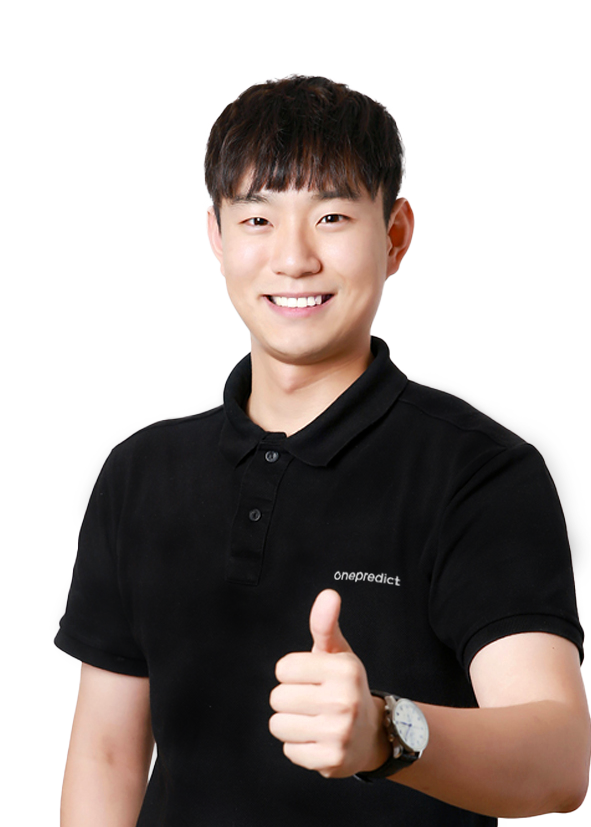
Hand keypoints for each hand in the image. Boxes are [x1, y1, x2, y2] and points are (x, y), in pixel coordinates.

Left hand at [269, 589, 390, 777]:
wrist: (373, 734)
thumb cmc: (345, 687)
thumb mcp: (337, 652)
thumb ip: (325, 623)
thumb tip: (328, 594)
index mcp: (344, 669)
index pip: (283, 668)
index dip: (292, 673)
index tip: (310, 678)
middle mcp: (344, 700)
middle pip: (277, 698)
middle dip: (289, 699)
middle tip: (312, 701)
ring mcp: (339, 733)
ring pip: (278, 725)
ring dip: (290, 723)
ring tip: (313, 720)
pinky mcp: (331, 760)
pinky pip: (288, 750)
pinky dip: (298, 746)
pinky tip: (317, 739)